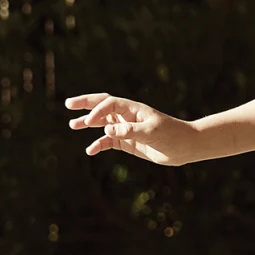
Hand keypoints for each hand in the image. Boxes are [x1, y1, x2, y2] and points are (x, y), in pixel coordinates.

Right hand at [64, 93, 199, 163]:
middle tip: (68, 104)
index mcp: (133, 109)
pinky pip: (109, 142)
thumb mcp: (151, 132)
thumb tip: (107, 130)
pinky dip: (98, 145)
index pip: (109, 104)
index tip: (90, 123)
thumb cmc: (172, 135)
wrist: (186, 147)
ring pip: (102, 124)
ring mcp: (127, 129)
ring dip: (87, 123)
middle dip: (85, 104)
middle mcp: (127, 116)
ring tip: (72, 125)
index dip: (97, 111)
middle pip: (102, 106)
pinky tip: (90, 150)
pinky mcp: (128, 142)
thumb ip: (129, 131)